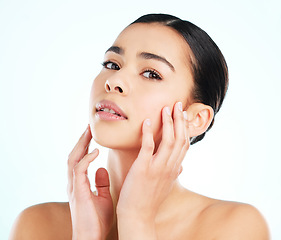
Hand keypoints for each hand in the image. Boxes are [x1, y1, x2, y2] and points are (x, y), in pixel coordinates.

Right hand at [67, 125, 113, 239]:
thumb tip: (102, 168)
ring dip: (81, 145)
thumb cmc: (97, 221)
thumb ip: (101, 183)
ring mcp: (75, 187)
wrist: (92, 238)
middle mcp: (75, 183)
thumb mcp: (103, 197)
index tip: (92, 133)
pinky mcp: (78, 192)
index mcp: (80, 183)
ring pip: (73, 159)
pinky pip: (79, 171)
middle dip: (82, 140)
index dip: (85, 146)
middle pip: (74, 155)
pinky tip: (95, 152)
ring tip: (89, 132)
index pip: (81, 159)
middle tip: (89, 127)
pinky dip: (86, 159)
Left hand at [117, 102, 188, 238]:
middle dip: (180, 120)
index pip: (184, 145)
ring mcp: (157, 168)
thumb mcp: (166, 185)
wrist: (138, 215)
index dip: (185, 128)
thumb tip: (181, 166)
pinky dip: (148, 133)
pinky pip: (148, 147)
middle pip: (180, 139)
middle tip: (177, 104)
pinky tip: (146, 121)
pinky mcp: (143, 169)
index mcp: (174, 169)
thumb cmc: (150, 199)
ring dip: (168, 123)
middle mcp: (170, 167)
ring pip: (169, 141)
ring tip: (165, 108)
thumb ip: (174, 173)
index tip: (182, 114)